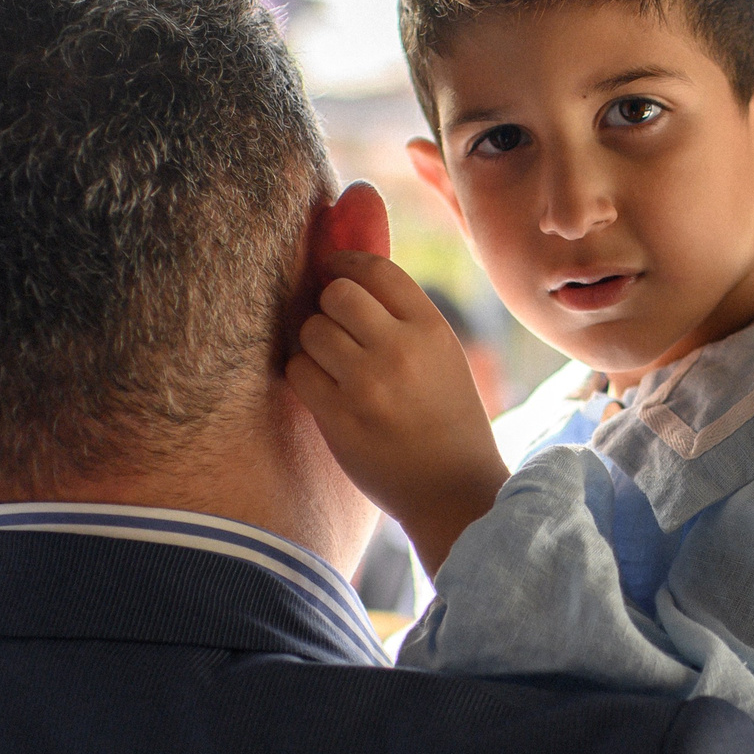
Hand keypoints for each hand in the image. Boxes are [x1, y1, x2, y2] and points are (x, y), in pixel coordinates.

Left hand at [287, 252, 510, 571]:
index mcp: (432, 329)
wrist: (454, 491)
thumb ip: (405, 318)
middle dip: (328, 306)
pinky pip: (298, 370)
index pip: (377, 269)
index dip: (345, 262)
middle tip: (335, 328)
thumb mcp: (444, 356)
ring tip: (332, 365)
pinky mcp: (340, 418)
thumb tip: (345, 275)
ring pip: (312, 330)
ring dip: (314, 343)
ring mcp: (369, 385)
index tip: (333, 270)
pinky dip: (304, 375)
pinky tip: (323, 390)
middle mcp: (401, 350)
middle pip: (337, 294)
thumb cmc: (447, 419)